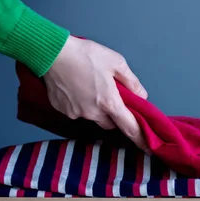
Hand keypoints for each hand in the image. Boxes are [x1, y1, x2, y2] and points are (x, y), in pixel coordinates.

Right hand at [43, 36, 148, 151]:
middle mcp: (93, 113)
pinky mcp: (62, 110)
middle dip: (113, 115)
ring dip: (95, 109)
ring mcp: (76, 113)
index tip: (147, 148)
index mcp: (109, 102)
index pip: (129, 127)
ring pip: (92, 117)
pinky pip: (76, 112)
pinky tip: (75, 87)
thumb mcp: (116, 62)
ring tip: (89, 87)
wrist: (52, 52)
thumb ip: (132, 82)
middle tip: (110, 96)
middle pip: (110, 123)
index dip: (140, 138)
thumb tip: (141, 96)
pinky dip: (79, 104)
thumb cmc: (85, 54)